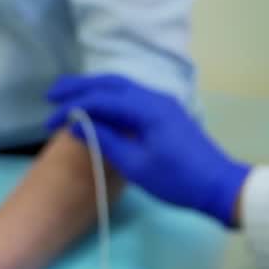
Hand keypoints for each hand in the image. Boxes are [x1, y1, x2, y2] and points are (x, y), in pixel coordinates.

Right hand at [46, 74, 249, 226]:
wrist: (218, 185)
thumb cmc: (177, 180)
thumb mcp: (135, 165)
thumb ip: (105, 141)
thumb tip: (76, 125)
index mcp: (147, 108)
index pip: (101, 100)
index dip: (73, 107)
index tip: (50, 121)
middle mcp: (154, 98)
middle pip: (111, 83)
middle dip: (80, 87)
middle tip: (52, 94)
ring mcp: (162, 103)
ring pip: (122, 87)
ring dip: (94, 89)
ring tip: (68, 96)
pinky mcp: (165, 112)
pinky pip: (131, 96)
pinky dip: (109, 97)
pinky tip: (98, 106)